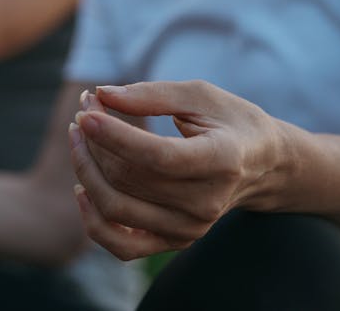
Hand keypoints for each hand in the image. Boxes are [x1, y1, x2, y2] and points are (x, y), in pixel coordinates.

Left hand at [68, 81, 286, 260]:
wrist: (261, 165)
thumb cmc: (229, 122)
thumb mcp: (200, 95)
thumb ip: (152, 94)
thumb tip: (102, 94)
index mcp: (222, 160)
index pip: (158, 157)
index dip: (115, 135)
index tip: (86, 111)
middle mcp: (207, 202)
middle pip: (129, 179)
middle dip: (95, 141)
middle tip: (84, 109)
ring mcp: (190, 228)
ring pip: (116, 207)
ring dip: (85, 171)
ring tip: (78, 138)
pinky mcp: (174, 241)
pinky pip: (121, 245)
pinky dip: (93, 220)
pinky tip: (82, 188)